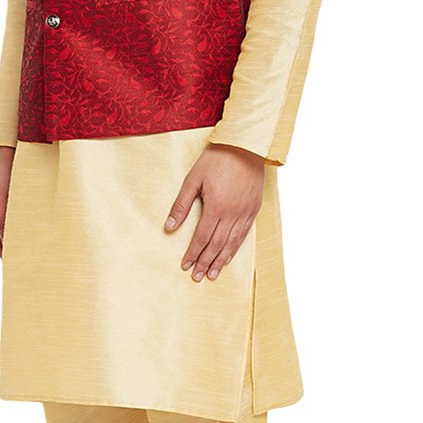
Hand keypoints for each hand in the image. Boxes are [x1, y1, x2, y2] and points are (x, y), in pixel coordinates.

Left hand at [164, 142, 265, 280]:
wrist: (246, 145)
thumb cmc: (217, 159)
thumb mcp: (194, 179)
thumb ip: (182, 204)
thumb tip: (169, 226)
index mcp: (216, 206)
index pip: (202, 237)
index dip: (193, 253)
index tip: (185, 265)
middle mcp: (232, 213)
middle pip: (217, 245)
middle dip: (205, 262)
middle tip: (197, 277)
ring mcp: (245, 212)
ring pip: (232, 243)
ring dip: (221, 261)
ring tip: (212, 274)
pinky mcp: (254, 209)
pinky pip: (244, 234)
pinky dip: (235, 249)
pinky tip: (228, 257)